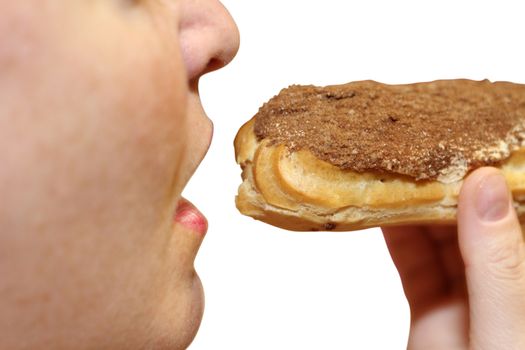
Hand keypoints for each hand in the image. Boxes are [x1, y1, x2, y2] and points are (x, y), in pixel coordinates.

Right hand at [382, 167, 524, 348]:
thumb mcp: (506, 330)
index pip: (516, 215)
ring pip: (441, 241)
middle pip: (475, 223)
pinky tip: (382, 211)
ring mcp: (465, 300)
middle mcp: (502, 286)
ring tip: (395, 170)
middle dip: (447, 187)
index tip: (468, 144)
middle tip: (420, 150)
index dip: (494, 180)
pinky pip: (414, 266)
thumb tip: (484, 185)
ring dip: (416, 207)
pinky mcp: (430, 313)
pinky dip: (397, 238)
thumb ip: (496, 263)